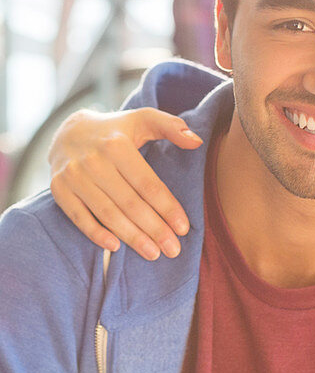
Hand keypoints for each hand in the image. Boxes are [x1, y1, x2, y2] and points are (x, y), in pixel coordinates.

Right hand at [48, 108, 202, 260]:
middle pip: (130, 203)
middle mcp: (93, 161)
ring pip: (107, 214)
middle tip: (174, 250)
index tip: (184, 228)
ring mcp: (74, 177)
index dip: (167, 207)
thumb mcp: (144, 119)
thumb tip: (197, 142)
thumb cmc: (117, 130)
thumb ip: (172, 126)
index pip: (147, 184)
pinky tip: (116, 248)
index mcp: (117, 145)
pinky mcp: (59, 189)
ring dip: (132, 237)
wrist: (68, 132)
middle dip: (154, 229)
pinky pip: (79, 217)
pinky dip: (96, 234)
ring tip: (153, 254)